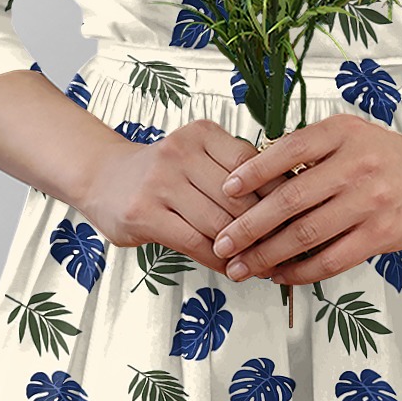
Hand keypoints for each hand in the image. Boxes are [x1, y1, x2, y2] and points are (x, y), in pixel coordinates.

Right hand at [78, 118, 288, 275]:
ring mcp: (160, 182)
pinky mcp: (145, 213)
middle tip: (288, 248)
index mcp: (202, 133)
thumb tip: (288, 198)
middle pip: (239, 197)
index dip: (278, 194)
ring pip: (219, 222)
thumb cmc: (164, 170)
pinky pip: (195, 242)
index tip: (298, 215)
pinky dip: (219, 259)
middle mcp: (180, 151)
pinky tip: (231, 267)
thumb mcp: (198, 154)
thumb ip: (234, 170)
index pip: (253, 164)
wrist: (104, 177)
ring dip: (245, 249)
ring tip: (264, 263)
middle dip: (266, 227)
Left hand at [210, 113, 401, 284]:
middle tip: (223, 242)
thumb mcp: (351, 135)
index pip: (286, 151)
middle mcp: (354, 164)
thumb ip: (311, 151)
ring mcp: (369, 201)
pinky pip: (331, 258)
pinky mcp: (382, 234)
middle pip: (289, 198)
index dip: (252, 172)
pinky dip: (300, 271)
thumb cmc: (390, 155)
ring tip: (242, 266)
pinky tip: (281, 275)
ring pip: (305, 234)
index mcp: (341, 134)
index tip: (225, 191)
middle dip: (249, 225)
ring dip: (268, 254)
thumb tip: (257, 176)